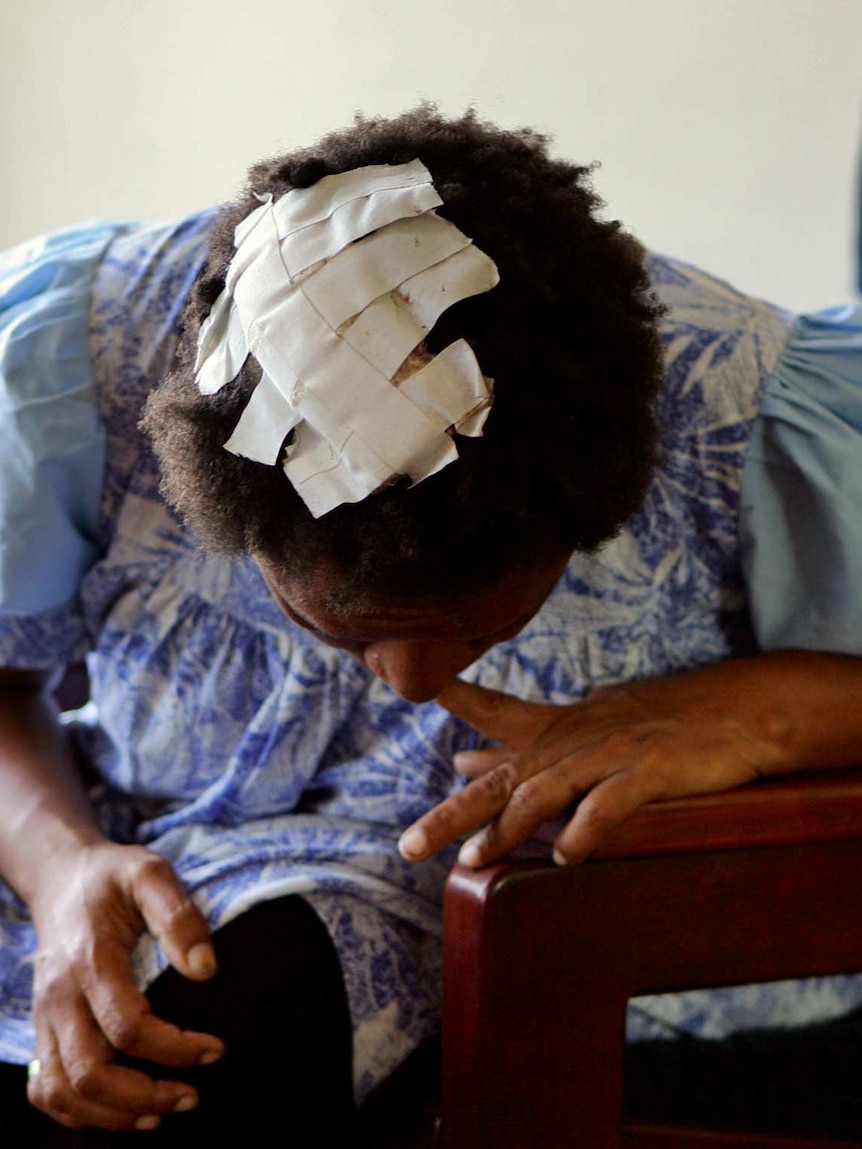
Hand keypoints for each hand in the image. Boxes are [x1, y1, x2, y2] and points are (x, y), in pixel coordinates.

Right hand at [27, 841, 222, 1131]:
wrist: (62, 879)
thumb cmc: (112, 877)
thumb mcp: (150, 873)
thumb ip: (179, 915)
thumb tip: (206, 969)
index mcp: (90, 960)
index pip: (127, 1025)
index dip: (174, 1048)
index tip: (215, 1050)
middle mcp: (60, 996)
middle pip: (89, 1072)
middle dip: (144, 1096)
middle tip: (192, 1096)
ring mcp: (46, 1017)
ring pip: (61, 1090)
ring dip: (111, 1115)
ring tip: (161, 1114)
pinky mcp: (44, 1029)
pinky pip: (45, 1089)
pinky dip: (78, 1113)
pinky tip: (120, 1112)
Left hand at [398, 661, 792, 867]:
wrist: (738, 710)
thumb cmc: (660, 721)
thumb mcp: (586, 725)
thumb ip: (525, 744)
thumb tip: (464, 757)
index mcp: (559, 728)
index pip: (498, 711)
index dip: (460, 700)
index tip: (424, 688)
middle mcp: (575, 739)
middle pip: (503, 778)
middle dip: (454, 812)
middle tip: (410, 844)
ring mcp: (610, 753)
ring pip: (544, 792)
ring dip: (506, 828)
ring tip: (475, 860)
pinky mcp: (649, 770)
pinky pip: (608, 803)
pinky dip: (584, 829)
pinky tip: (564, 856)